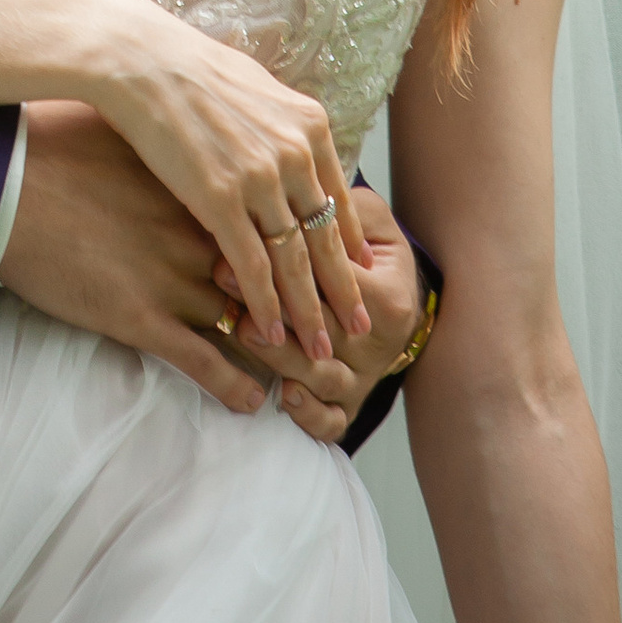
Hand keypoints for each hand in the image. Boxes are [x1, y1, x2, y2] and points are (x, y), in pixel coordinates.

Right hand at [0, 103, 361, 420]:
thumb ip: (194, 133)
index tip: (353, 266)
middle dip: (329, 298)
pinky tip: (253, 399)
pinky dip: (234, 381)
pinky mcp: (144, 312)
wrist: (13, 176)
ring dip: (294, 343)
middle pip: (292, 264)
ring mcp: (179, 270)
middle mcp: (208, 222)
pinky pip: (205, 356)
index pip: (294, 211)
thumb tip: (218, 123)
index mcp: (216, 173)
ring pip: (259, 315)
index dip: (329, 243)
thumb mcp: (150, 124)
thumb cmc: (71, 140)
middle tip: (358, 326)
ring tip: (321, 366)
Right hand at [83, 0, 371, 361]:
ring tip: (320, 350)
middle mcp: (295, 153)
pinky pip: (253, 266)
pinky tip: (273, 332)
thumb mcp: (256, 90)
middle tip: (359, 331)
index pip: (338, 202)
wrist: (139, 58)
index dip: (349, 247)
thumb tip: (296, 149)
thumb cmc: (189, 69)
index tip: (358, 278)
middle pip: (325, 239)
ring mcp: (260, 177)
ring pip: (295, 262)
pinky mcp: (220, 198)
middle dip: (343, 292)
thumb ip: (282, 128)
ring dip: (309, 312)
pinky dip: (266, 305)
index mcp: (308, 125)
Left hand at [219, 186, 421, 446]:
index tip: (241, 238)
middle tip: (226, 282)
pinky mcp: (348, 404)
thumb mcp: (368, 217)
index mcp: (389, 297)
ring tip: (246, 331)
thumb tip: (300, 199)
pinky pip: (332, 422)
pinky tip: (284, 396)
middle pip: (324, 331)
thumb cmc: (368, 246)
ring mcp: (363, 379)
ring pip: (323, 377)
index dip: (290, 261)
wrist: (395, 294)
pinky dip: (309, 415)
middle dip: (273, 304)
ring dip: (281, 355)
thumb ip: (340, 208)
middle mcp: (380, 345)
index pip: (337, 283)